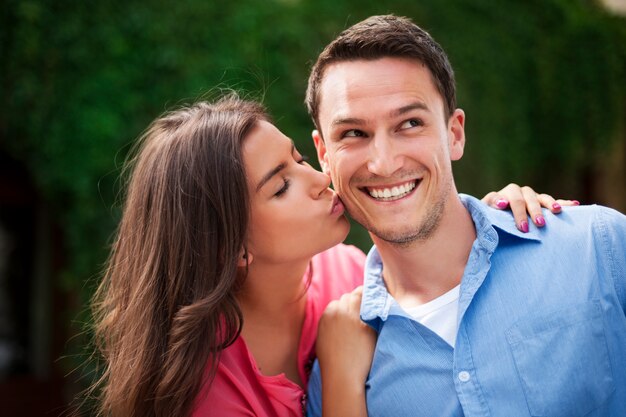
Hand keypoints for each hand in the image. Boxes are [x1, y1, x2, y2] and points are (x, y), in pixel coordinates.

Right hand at [317, 286, 375, 416]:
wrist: (342, 374)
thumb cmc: (332, 360)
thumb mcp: (323, 336)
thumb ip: (330, 322)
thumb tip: (340, 316)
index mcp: (327, 313)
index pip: (341, 300)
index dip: (350, 304)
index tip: (357, 309)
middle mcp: (339, 311)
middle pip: (351, 296)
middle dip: (359, 300)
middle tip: (369, 307)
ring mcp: (352, 316)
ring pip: (362, 297)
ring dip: (369, 300)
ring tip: (378, 303)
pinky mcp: (366, 323)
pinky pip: (374, 307)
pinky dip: (378, 306)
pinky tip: (383, 308)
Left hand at [482, 183, 579, 231]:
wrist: (494, 220)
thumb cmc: (488, 219)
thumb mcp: (485, 213)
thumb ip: (489, 206)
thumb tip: (501, 203)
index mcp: (505, 194)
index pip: (512, 199)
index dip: (516, 209)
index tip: (520, 221)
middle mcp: (520, 193)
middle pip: (528, 198)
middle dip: (534, 211)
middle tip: (539, 224)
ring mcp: (532, 198)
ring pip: (542, 198)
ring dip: (550, 204)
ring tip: (557, 211)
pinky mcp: (542, 204)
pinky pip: (555, 202)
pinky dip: (564, 203)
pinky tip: (575, 205)